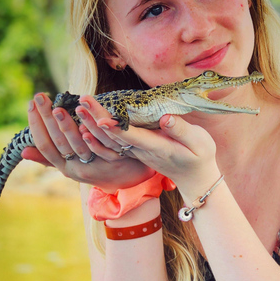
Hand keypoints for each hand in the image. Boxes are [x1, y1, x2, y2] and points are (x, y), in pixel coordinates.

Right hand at [22, 93, 154, 192]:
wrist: (127, 178)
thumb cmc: (94, 167)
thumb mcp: (70, 165)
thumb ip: (50, 157)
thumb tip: (23, 151)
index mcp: (65, 167)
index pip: (45, 146)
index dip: (36, 125)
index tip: (31, 104)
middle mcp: (77, 169)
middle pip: (59, 143)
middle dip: (47, 119)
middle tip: (40, 97)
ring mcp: (95, 165)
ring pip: (78, 145)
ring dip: (67, 126)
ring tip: (59, 108)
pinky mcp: (113, 160)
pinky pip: (101, 148)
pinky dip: (92, 137)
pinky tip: (85, 125)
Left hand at [84, 102, 220, 195]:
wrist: (194, 178)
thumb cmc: (200, 157)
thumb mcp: (199, 142)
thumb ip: (181, 130)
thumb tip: (164, 117)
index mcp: (157, 147)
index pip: (132, 137)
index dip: (116, 128)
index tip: (100, 118)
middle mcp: (142, 152)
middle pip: (114, 137)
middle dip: (97, 119)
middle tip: (82, 102)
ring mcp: (136, 153)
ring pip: (110, 140)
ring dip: (93, 125)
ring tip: (79, 108)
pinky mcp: (135, 151)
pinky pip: (112, 144)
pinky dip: (98, 134)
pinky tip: (86, 124)